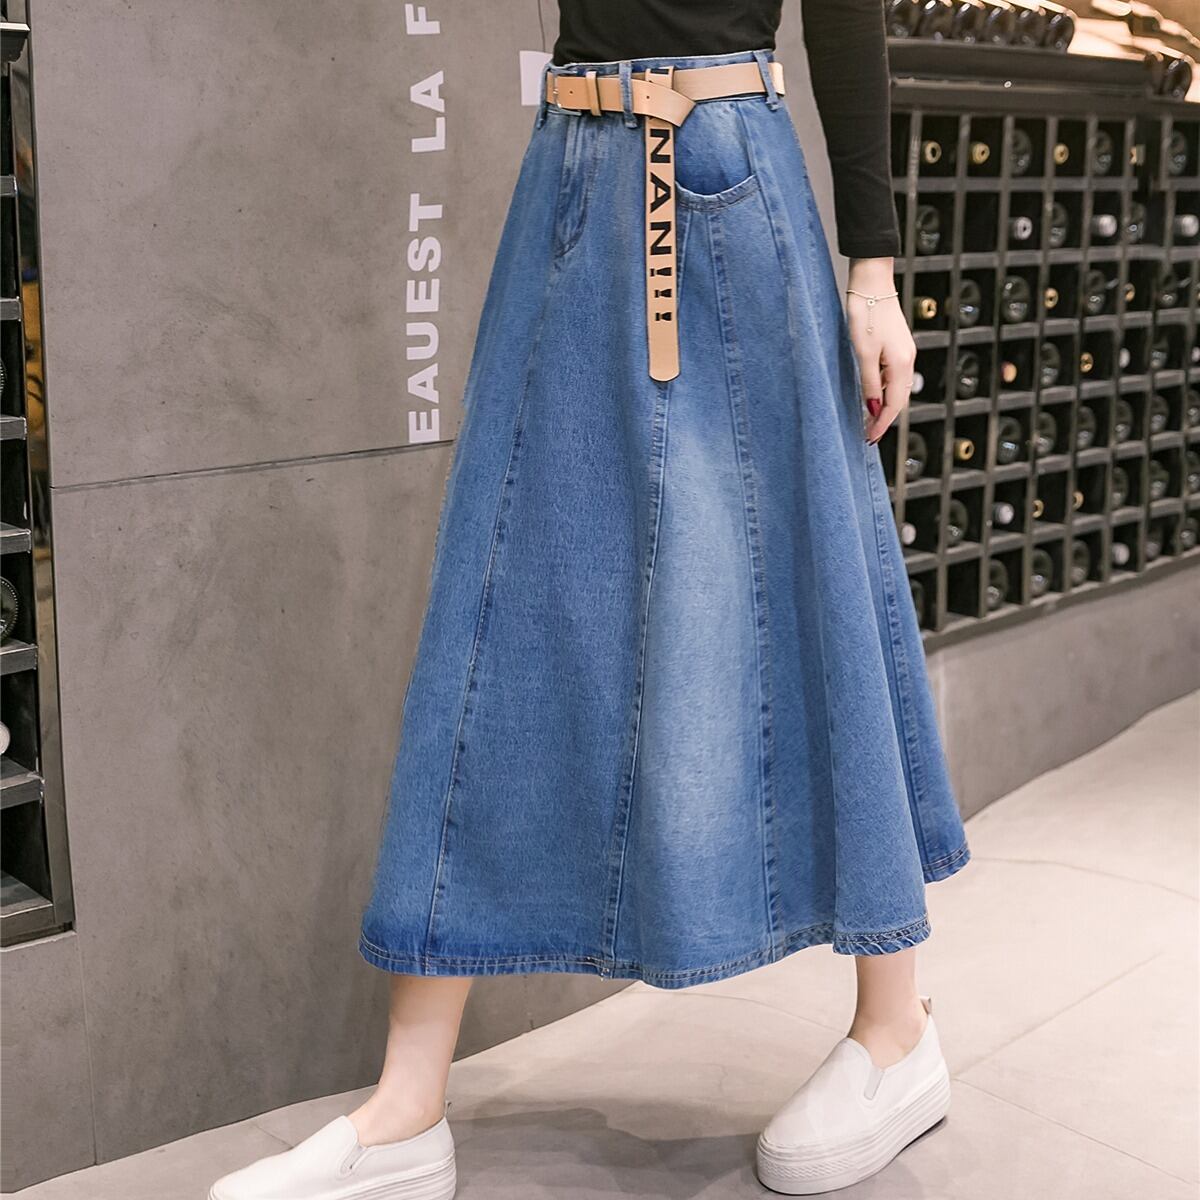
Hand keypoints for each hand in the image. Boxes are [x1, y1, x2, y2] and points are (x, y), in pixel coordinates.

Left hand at [846, 258, 914, 444]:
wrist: (872, 282)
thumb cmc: (866, 314)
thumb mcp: (863, 353)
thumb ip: (869, 383)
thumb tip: (874, 410)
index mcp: (901, 364)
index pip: (894, 405)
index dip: (882, 424)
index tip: (869, 440)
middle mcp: (908, 360)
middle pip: (899, 399)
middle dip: (884, 419)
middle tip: (867, 436)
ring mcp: (904, 352)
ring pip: (896, 388)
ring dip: (884, 406)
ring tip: (868, 420)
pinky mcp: (897, 345)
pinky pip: (893, 376)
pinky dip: (884, 391)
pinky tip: (872, 395)